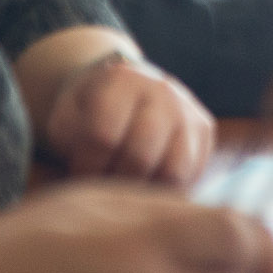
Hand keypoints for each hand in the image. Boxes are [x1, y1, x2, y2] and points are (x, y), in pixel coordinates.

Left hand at [44, 51, 214, 188]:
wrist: (126, 87)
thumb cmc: (90, 110)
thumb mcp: (67, 115)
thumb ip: (69, 137)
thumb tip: (85, 170)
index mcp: (122, 81)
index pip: (103, 137)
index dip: (86, 166)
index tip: (78, 175)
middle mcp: (162, 90)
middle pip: (140, 156)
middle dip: (115, 182)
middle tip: (102, 189)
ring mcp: (188, 109)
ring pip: (173, 171)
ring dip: (144, 191)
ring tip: (125, 190)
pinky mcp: (204, 130)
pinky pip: (191, 175)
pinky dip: (167, 190)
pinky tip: (145, 186)